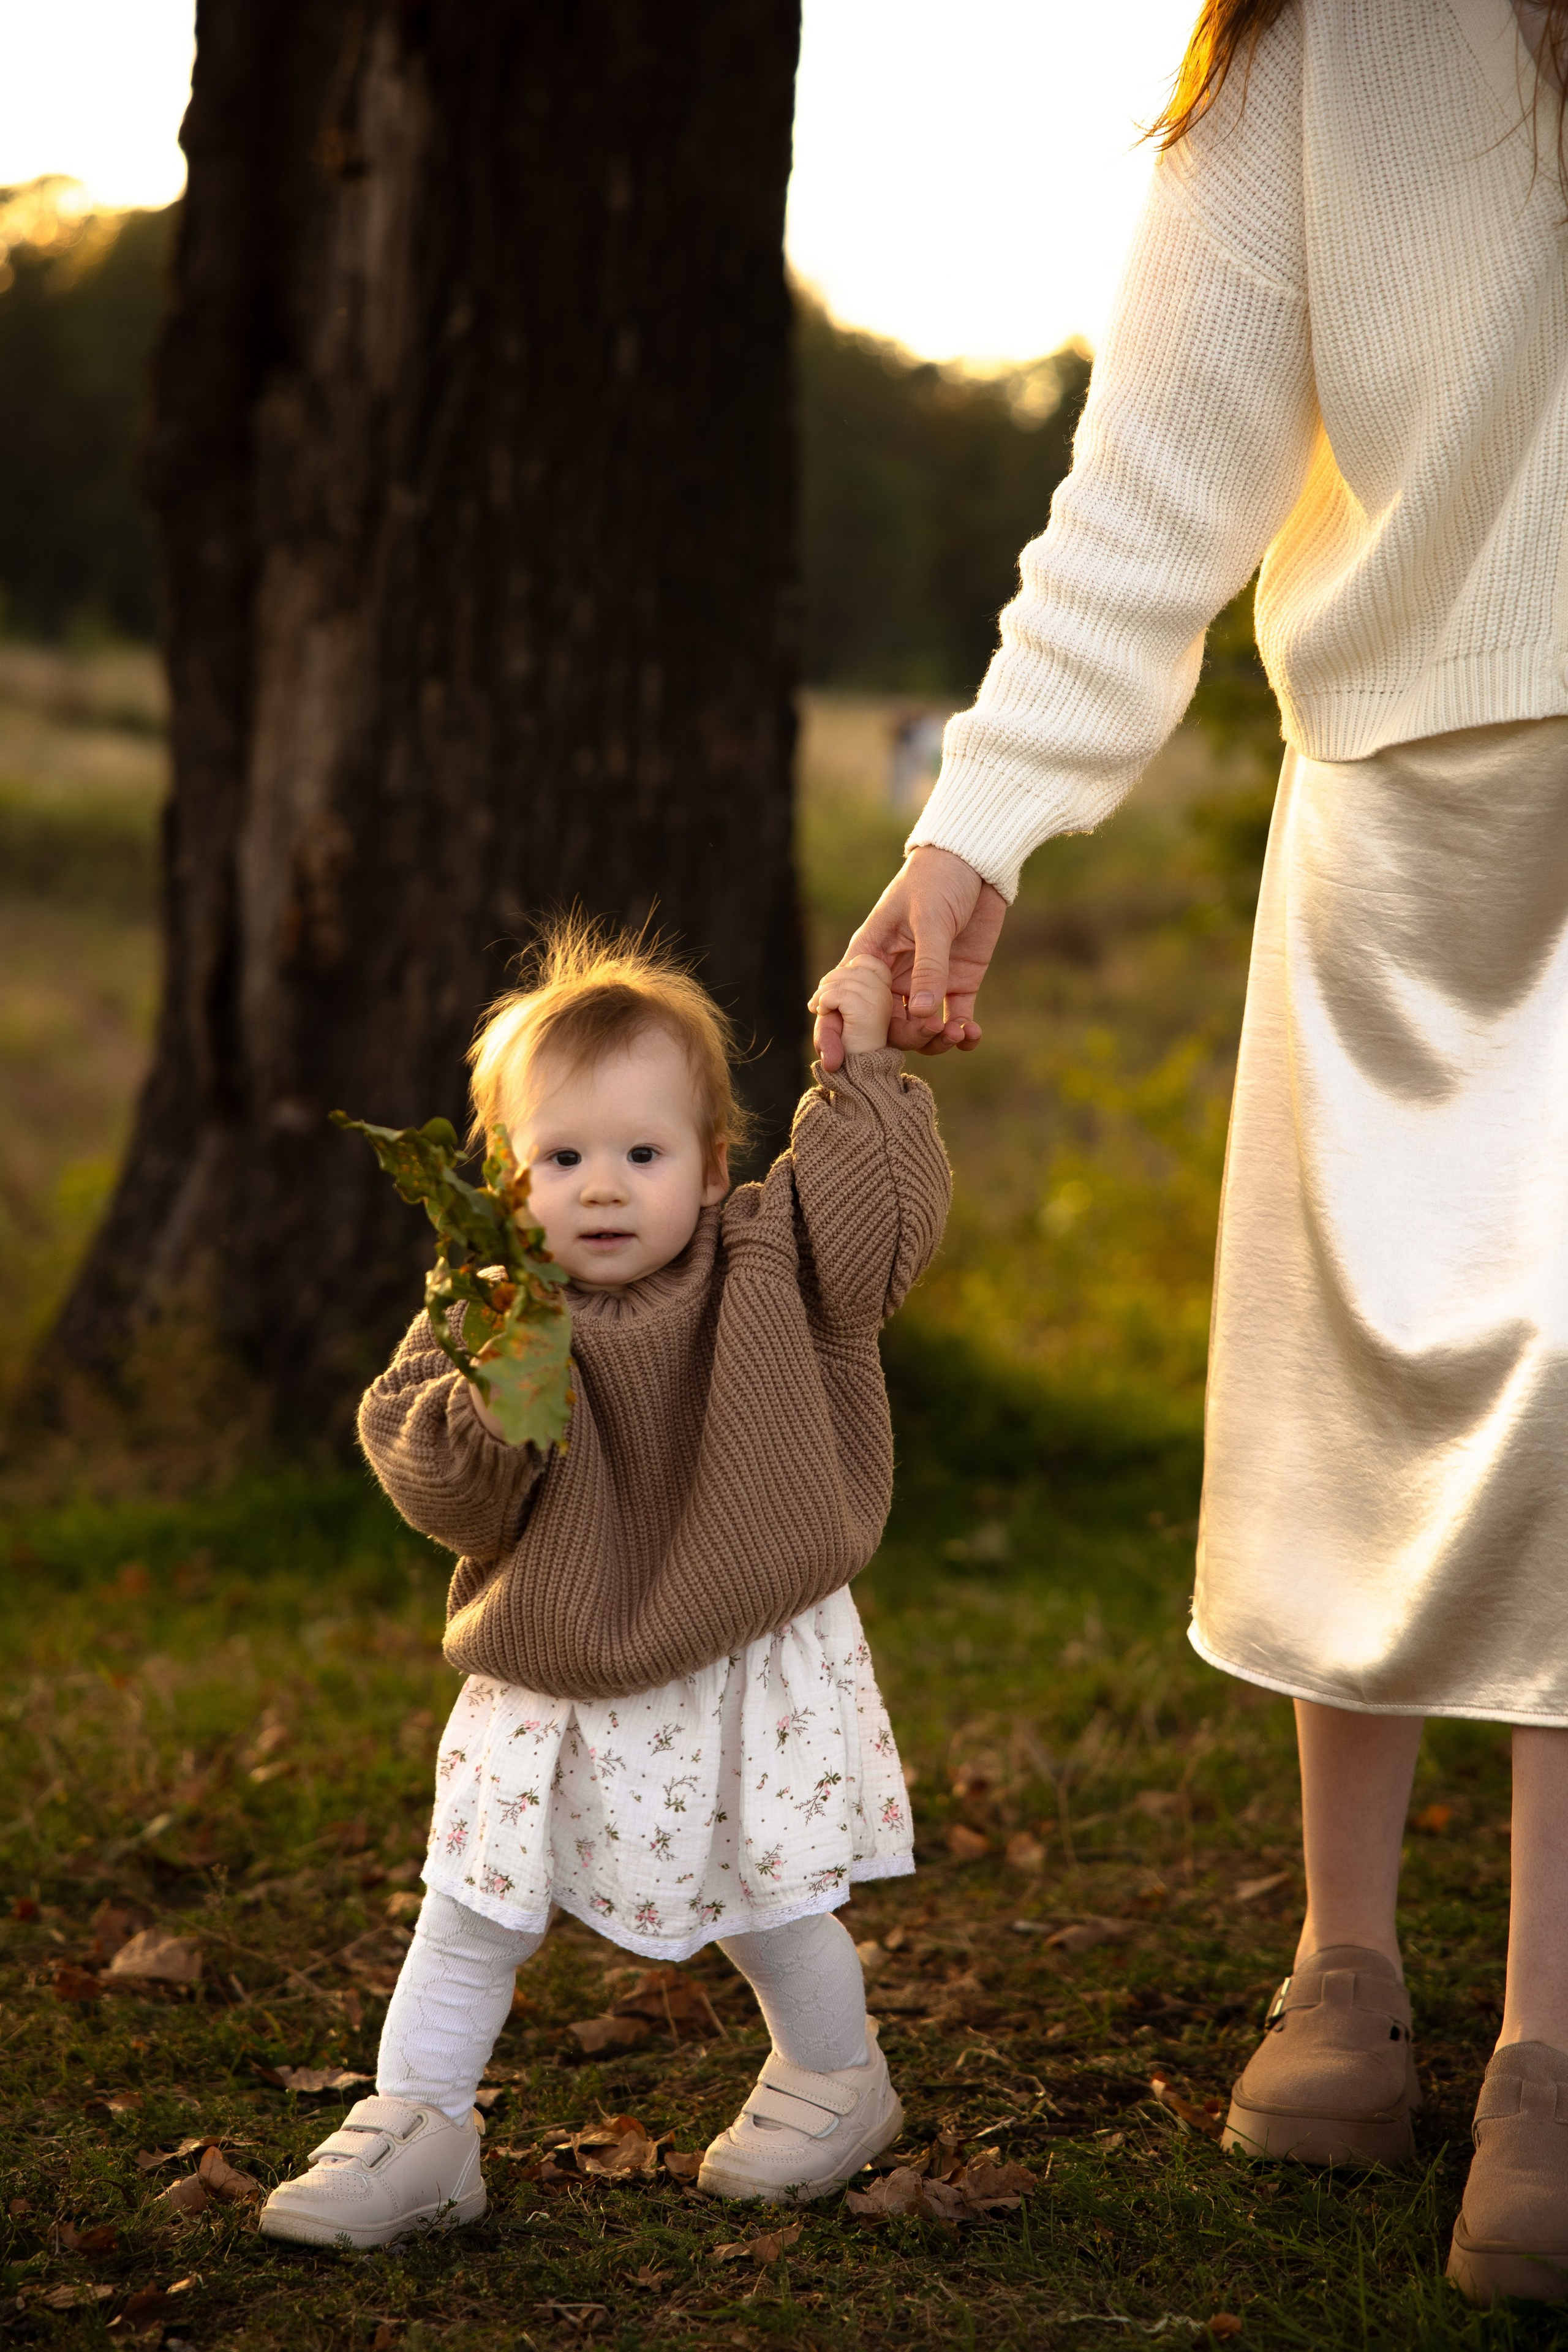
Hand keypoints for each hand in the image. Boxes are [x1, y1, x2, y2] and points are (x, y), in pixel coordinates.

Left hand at [809, 952, 895, 1056]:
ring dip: (824, 993)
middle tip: (822, 1002)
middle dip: (830, 981)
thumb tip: (828, 980)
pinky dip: (824, 1001)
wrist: (858, 1073)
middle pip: (852, 966)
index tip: (835, 991)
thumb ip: (837, 990)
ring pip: (843, 978)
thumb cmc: (847, 1043)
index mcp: (884, 990)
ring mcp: (879, 1001)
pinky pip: (839, 994)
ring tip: (822, 1009)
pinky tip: (823, 1012)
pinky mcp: (868, 1012)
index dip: (845, 970)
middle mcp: (885, 994)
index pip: (866, 961)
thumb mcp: (841, 1012)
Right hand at [811, 846, 1007, 1070]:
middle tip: (933, 1030)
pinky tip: (972, 1033)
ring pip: (921, 1030)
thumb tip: (921, 1014)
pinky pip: (954, 1019)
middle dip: (907, 1037)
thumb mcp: (930, 917)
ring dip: (936, 1040)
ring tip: (958, 1032)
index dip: (835, 1034)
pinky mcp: (957, 983)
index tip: (837, 1061)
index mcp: (870, 957)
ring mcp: (926, 983)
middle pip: (886, 1026)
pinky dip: (962, 1033)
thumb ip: (928, 965)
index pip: (844, 1003)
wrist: (978, 860)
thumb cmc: (939, 878)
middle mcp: (893, 976)